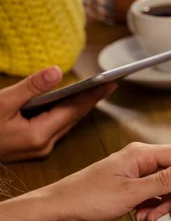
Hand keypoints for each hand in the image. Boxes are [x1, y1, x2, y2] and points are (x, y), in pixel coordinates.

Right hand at [0, 66, 115, 161]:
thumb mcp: (1, 102)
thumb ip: (30, 87)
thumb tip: (56, 72)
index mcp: (37, 136)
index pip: (72, 111)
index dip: (92, 95)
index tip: (110, 82)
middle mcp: (42, 145)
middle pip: (73, 118)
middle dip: (91, 100)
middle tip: (109, 83)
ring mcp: (38, 149)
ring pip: (65, 123)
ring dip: (79, 107)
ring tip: (96, 90)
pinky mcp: (31, 147)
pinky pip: (54, 127)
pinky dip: (64, 114)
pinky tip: (70, 102)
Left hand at [42, 142, 170, 220]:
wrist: (56, 213)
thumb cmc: (84, 198)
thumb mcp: (129, 192)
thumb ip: (162, 181)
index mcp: (141, 154)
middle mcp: (139, 161)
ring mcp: (134, 176)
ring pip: (164, 187)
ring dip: (164, 204)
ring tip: (151, 217)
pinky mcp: (128, 190)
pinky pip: (152, 196)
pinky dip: (152, 208)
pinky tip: (142, 218)